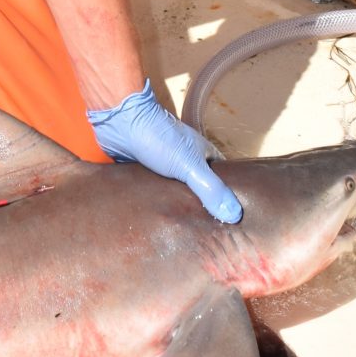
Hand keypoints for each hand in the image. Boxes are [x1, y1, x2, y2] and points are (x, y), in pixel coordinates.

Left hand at [87, 80, 242, 223]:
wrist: (121, 120)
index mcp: (203, 155)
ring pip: (176, 193)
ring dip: (177, 207)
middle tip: (205, 236)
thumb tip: (235, 215)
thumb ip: (210, 189)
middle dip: (201, 209)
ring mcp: (165, 166)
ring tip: (182, 234)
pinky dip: (157, 203)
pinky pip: (155, 192)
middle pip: (199, 190)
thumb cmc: (158, 137)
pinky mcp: (145, 172)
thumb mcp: (189, 165)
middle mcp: (187, 160)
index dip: (229, 201)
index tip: (232, 224)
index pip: (224, 181)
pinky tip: (159, 220)